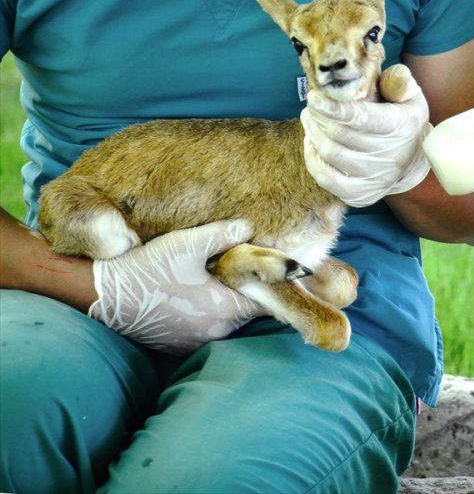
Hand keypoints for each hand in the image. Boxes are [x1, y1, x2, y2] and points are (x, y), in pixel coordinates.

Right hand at [89, 219, 262, 354]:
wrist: (103, 296)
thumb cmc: (148, 269)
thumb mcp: (188, 244)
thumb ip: (224, 234)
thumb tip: (249, 228)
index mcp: (225, 310)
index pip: (265, 302)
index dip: (268, 284)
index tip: (264, 269)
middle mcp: (216, 332)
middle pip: (247, 312)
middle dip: (244, 291)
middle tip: (236, 268)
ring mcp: (196, 343)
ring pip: (225, 322)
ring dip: (224, 304)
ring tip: (212, 280)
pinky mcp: (178, 347)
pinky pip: (203, 331)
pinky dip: (204, 316)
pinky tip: (191, 297)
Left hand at [301, 64, 431, 206]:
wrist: (412, 161)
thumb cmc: (404, 121)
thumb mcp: (410, 97)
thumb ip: (399, 81)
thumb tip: (393, 73)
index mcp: (400, 127)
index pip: (362, 119)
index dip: (334, 109)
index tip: (314, 98)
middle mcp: (390, 156)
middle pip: (339, 135)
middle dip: (318, 116)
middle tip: (312, 105)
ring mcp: (375, 179)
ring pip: (330, 154)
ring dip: (313, 133)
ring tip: (310, 119)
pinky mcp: (361, 195)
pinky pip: (326, 178)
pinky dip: (312, 159)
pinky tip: (312, 143)